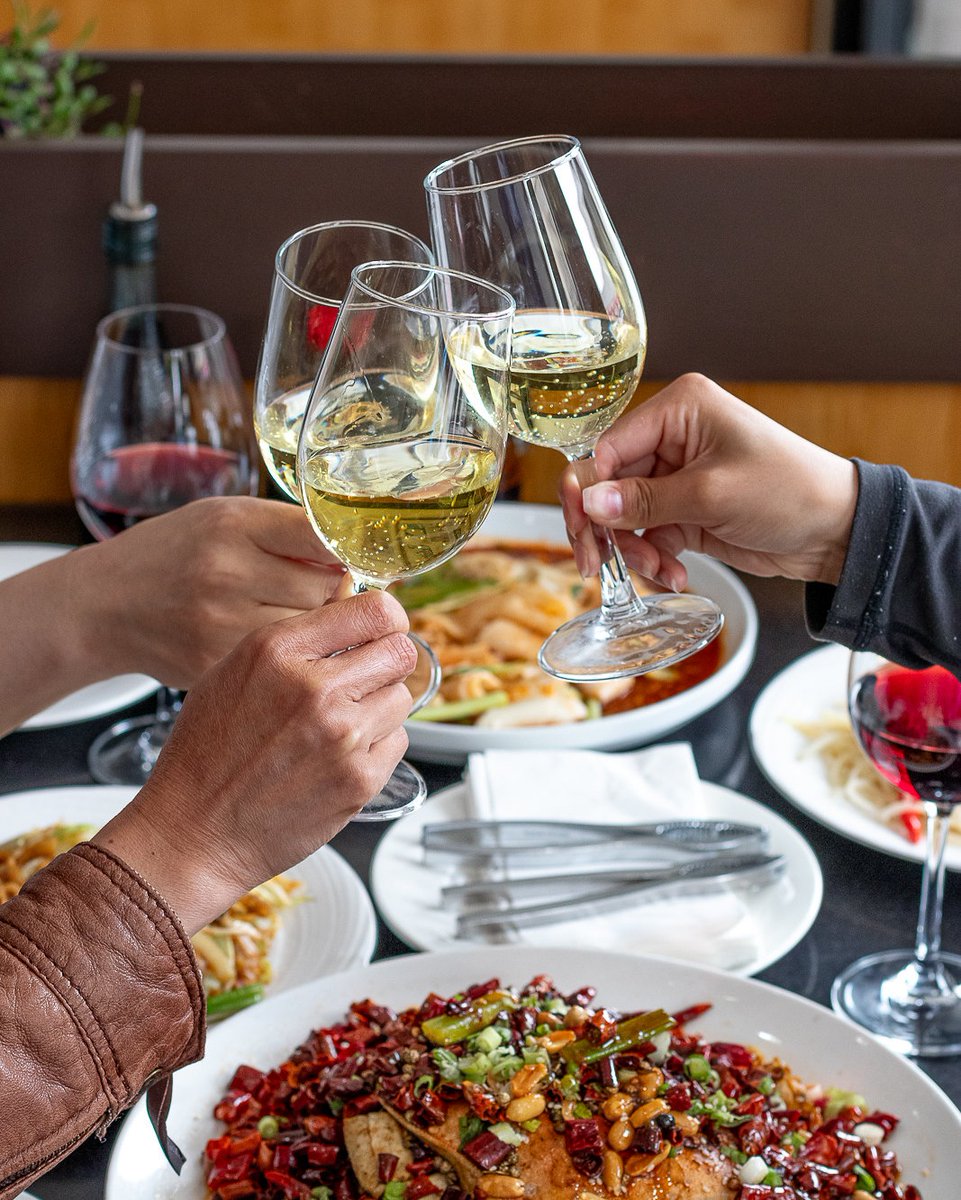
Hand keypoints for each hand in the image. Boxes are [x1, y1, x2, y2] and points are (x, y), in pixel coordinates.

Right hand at [68, 496, 346, 687]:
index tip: (346, 559)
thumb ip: (287, 529)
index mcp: (233, 525)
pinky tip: (275, 648)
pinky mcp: (217, 665)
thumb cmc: (176, 553)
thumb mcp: (225, 517)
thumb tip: (353, 556)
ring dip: (315, 627)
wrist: (104, 605)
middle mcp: (227, 572)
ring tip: (296, 619)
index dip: (344, 550)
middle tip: (319, 593)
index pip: (322, 535)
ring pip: (310, 630)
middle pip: (326, 587)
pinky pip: (281, 663)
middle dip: (333, 592)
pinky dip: (289, 658)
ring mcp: (221, 624)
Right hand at [93, 590, 415, 933]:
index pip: (376, 611)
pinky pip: (397, 742)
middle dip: (386, 662)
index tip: (384, 628)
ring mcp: (343, 736)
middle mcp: (315, 688)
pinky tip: (337, 757)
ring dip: (379, 706)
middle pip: (400, 652)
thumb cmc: (207, 753)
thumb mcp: (233, 671)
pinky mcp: (360, 779)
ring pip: (401, 697)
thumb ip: (296, 644)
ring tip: (339, 725)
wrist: (194, 832)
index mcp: (278, 651)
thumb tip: (353, 623)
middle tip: (364, 679)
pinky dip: (376, 746)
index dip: (387, 619)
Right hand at [560, 374, 857, 590]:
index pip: (608, 447)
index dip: (588, 489)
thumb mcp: (712, 495)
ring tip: (658, 573)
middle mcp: (671, 436)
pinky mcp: (683, 509)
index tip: (583, 528)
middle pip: (608, 483)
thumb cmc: (789, 491)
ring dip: (634, 550)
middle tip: (596, 565)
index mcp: (678, 409)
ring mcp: (675, 475)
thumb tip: (589, 503)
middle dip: (607, 528)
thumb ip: (646, 501)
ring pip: (623, 515)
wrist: (836, 531)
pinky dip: (653, 559)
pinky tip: (674, 576)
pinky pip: (647, 535)